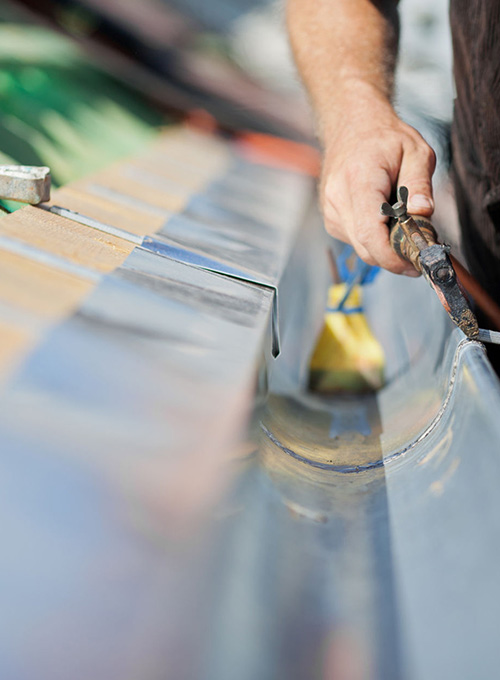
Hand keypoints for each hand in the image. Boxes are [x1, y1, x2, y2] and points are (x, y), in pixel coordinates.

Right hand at [320, 87, 435, 275]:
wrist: (351, 125)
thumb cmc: (384, 137)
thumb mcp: (416, 151)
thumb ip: (420, 184)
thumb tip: (423, 214)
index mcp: (358, 180)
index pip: (369, 233)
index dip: (391, 256)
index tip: (414, 263)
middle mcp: (337, 199)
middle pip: (365, 247)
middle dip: (394, 256)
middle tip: (419, 249)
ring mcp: (331, 211)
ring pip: (361, 248)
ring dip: (385, 247)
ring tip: (402, 225)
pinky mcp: (331, 219)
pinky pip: (356, 241)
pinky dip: (374, 239)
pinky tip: (384, 219)